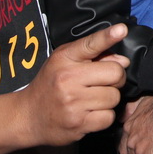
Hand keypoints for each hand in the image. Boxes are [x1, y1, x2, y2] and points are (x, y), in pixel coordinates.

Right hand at [22, 23, 128, 146]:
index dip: (107, 36)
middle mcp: (68, 78)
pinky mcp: (78, 123)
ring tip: (93, 99)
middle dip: (115, 78)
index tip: (121, 29)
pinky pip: (108, 117)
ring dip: (109, 99)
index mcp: (65, 58)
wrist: (28, 116)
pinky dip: (104, 116)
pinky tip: (91, 113)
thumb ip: (94, 57)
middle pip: (115, 74)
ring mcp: (73, 102)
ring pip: (114, 97)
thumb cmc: (51, 85)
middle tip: (103, 82)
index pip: (91, 44)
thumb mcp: (64, 62)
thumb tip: (124, 62)